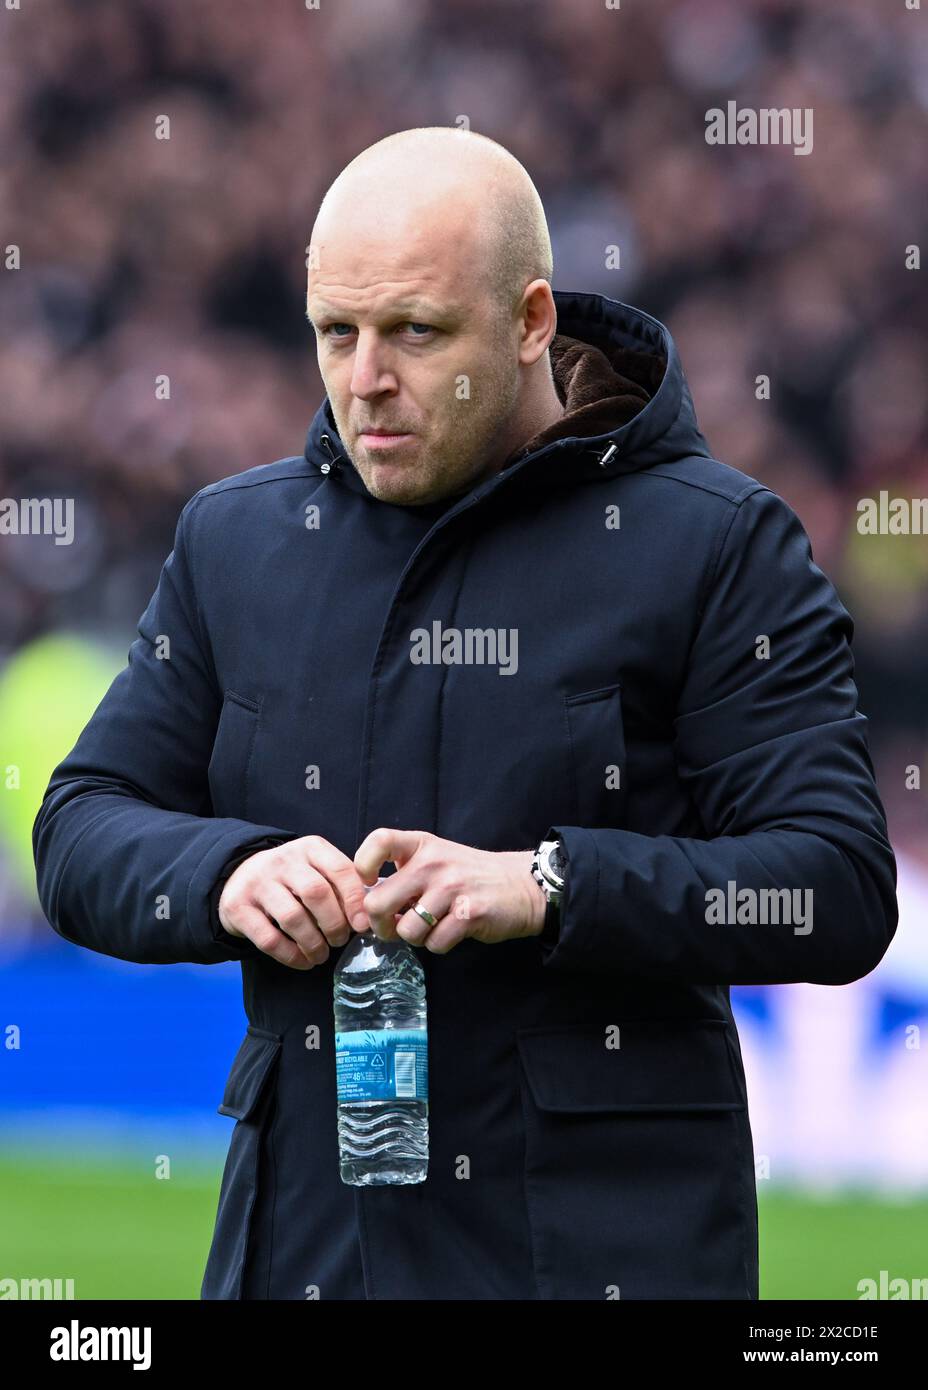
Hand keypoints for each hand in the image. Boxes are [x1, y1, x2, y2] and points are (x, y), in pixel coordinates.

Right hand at [218, 835, 371, 969]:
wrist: (240, 876)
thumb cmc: (292, 878)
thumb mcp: (317, 869)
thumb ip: (342, 886)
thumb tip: (367, 918)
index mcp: (310, 848)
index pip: (339, 869)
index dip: (355, 900)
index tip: (362, 924)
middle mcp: (282, 860)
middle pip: (316, 893)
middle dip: (334, 924)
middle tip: (340, 940)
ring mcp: (257, 883)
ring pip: (293, 918)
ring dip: (314, 943)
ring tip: (322, 954)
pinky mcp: (238, 907)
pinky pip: (269, 939)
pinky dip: (291, 955)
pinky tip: (303, 961)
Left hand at [353, 829, 545, 952]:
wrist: (520, 886)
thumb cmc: (468, 877)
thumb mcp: (435, 859)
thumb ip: (403, 874)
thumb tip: (367, 905)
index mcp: (421, 845)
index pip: (379, 841)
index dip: (362, 865)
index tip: (370, 883)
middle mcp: (433, 863)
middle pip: (378, 902)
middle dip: (380, 925)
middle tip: (393, 927)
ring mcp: (452, 888)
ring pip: (407, 931)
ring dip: (415, 938)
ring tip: (430, 927)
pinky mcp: (468, 914)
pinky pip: (434, 944)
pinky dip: (438, 945)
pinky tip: (451, 931)